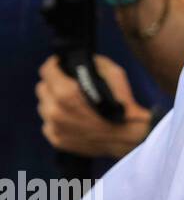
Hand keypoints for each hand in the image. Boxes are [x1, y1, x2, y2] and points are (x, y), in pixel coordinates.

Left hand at [36, 55, 151, 159]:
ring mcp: (53, 126)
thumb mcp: (115, 74)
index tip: (59, 64)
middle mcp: (54, 110)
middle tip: (66, 84)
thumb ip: (94, 62)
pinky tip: (72, 119)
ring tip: (69, 104)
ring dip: (53, 102)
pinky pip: (48, 124)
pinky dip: (57, 120)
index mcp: (66, 92)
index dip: (54, 64)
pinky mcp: (56, 139)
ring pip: (44, 106)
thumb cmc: (123, 104)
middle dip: (53, 83)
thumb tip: (81, 60)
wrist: (127, 136)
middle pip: (41, 88)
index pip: (46, 70)